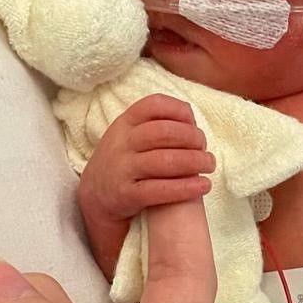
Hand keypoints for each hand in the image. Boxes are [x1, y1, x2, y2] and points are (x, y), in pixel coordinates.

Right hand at [79, 95, 214, 229]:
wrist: (94, 197)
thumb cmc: (124, 162)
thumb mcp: (130, 136)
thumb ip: (155, 125)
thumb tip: (192, 120)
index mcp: (124, 123)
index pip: (153, 105)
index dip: (179, 111)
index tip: (194, 123)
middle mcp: (121, 143)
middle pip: (162, 132)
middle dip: (192, 139)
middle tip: (206, 149)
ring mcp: (122, 169)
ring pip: (163, 161)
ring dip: (194, 162)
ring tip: (209, 165)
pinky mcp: (125, 195)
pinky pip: (159, 190)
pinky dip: (185, 187)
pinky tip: (202, 186)